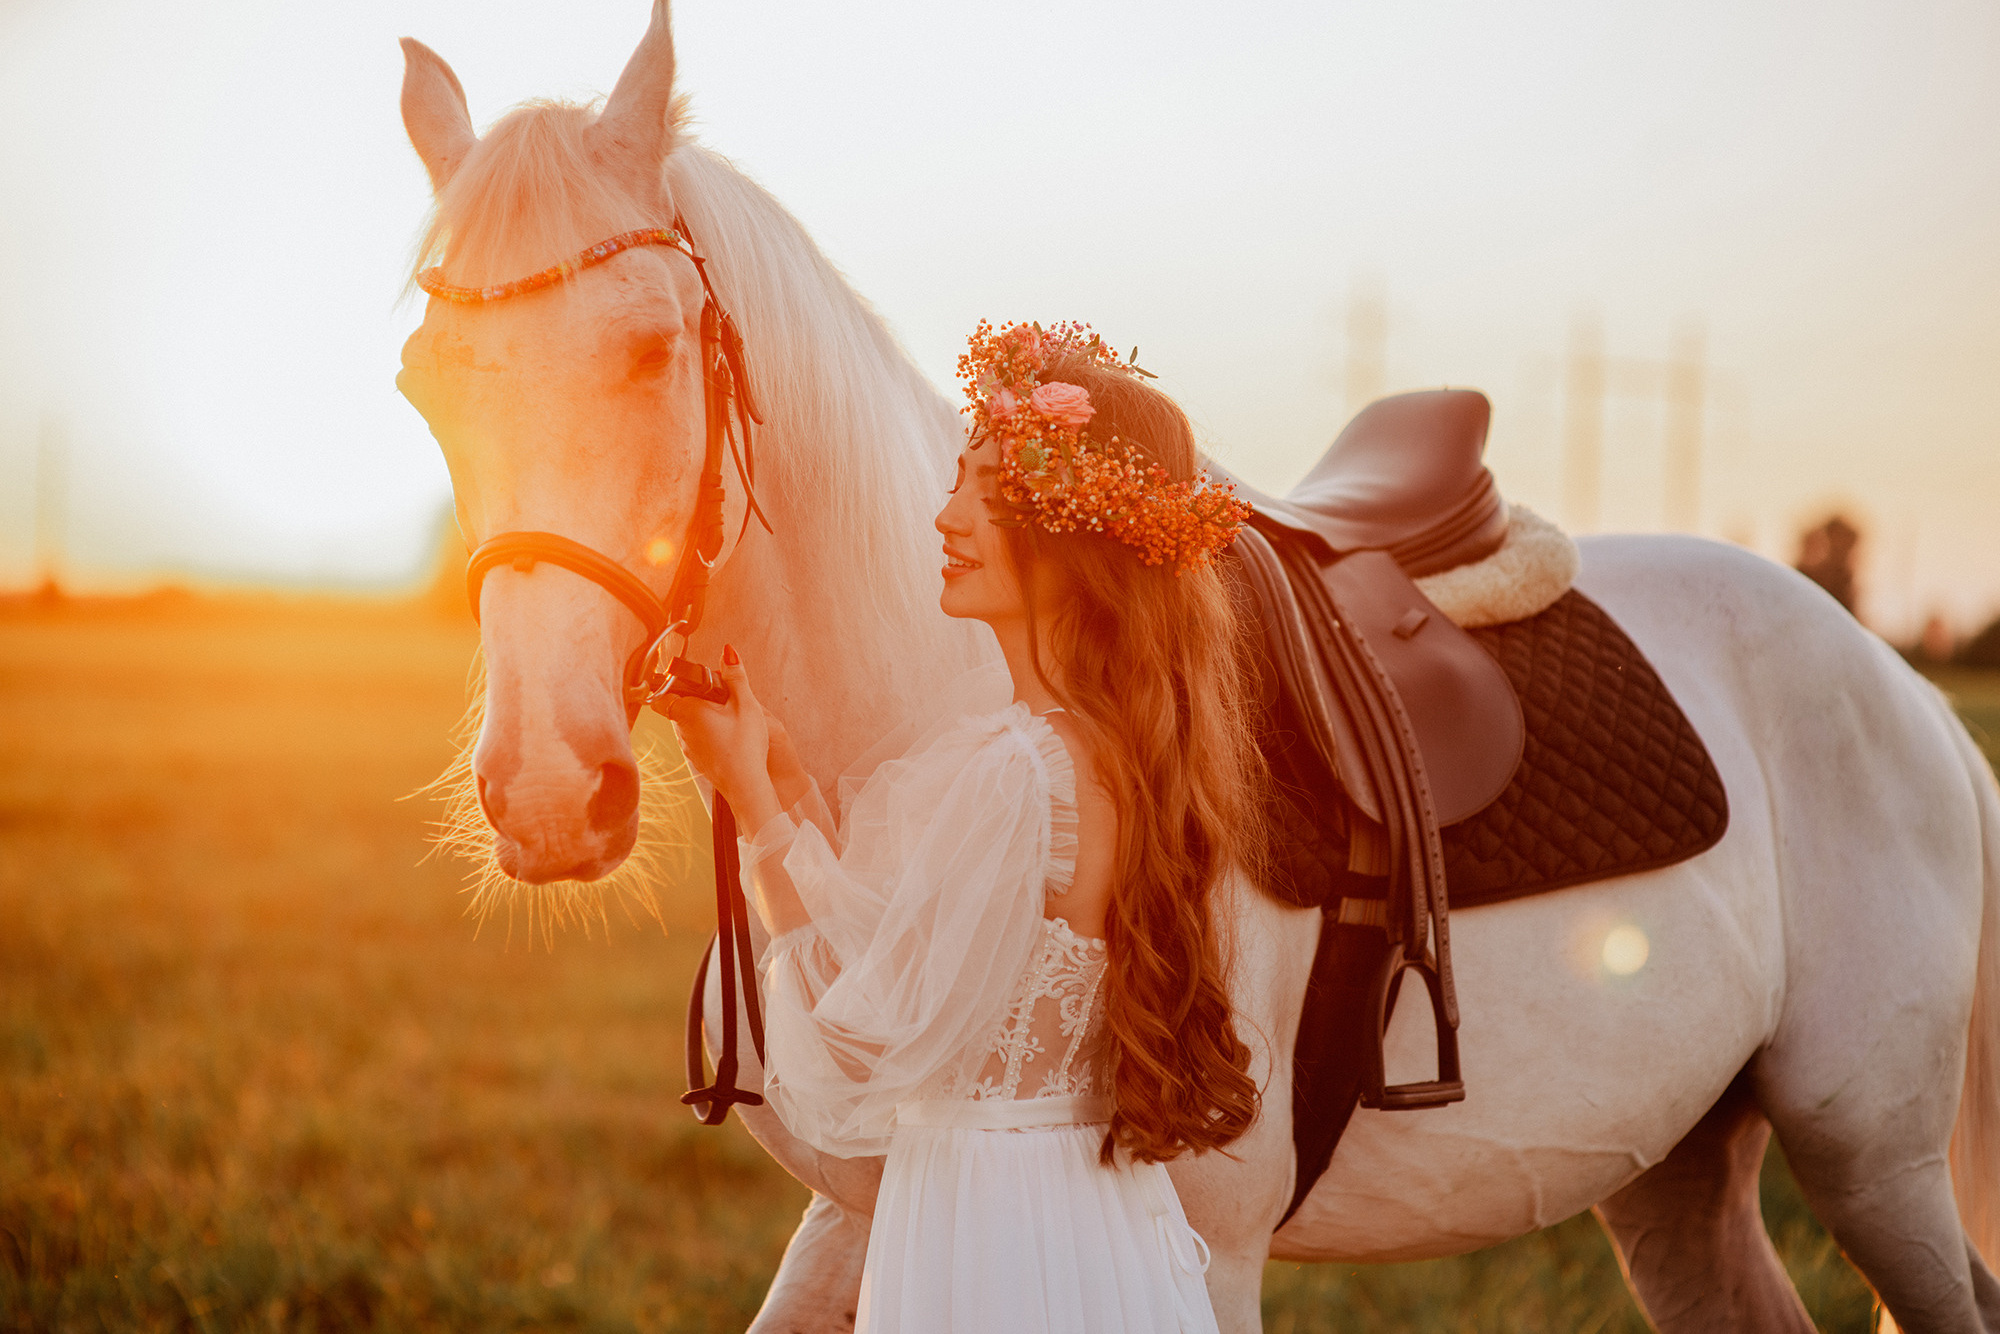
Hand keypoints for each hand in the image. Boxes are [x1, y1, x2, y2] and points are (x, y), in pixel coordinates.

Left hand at [663, 648, 778, 825]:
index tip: (683, 678)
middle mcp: (681, 730)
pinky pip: (696, 740)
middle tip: (718, 696)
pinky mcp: (697, 761)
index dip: (669, 682)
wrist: (747, 786)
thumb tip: (728, 651)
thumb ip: (736, 676)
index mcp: (687, 711)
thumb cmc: (745, 746)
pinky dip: (707, 734)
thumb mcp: (746, 704)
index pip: (661, 692)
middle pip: (677, 706)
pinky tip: (727, 737)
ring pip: (687, 725)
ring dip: (701, 717)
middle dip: (694, 698)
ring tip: (726, 717)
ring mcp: (688, 748)